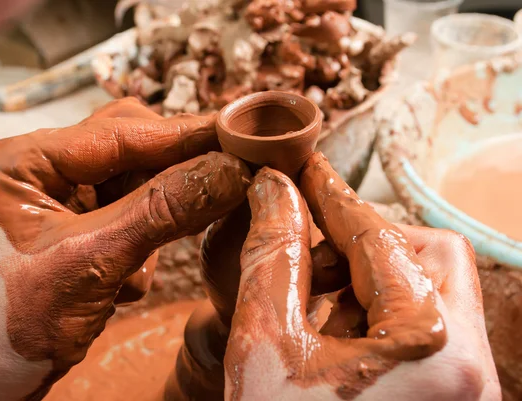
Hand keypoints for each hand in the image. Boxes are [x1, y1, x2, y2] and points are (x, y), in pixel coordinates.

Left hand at [0, 98, 251, 399]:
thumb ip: (162, 210)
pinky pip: (123, 217)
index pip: (116, 134)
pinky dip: (136, 247)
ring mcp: (51, 201)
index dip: (182, 136)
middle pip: (124, 151)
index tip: (235, 135)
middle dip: (163, 182)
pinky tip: (117, 283)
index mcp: (18, 163)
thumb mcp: (92, 263)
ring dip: (147, 226)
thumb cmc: (8, 330)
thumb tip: (228, 170)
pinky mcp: (68, 229)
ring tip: (128, 271)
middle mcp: (33, 170)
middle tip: (215, 188)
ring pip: (130, 186)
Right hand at [224, 153, 499, 400]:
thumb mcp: (264, 349)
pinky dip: (377, 314)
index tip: (303, 170)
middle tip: (308, 254)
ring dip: (368, 280)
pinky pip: (428, 328)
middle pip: (428, 256)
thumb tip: (274, 192)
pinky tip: (331, 337)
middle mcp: (473, 368)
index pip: (379, 237)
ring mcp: (470, 387)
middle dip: (363, 244)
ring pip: (431, 290)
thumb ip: (272, 258)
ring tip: (312, 306)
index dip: (332, 196)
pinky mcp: (455, 397)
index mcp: (433, 350)